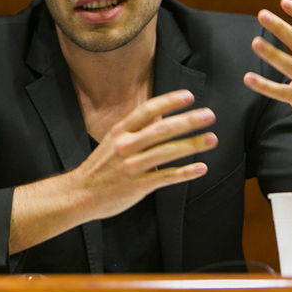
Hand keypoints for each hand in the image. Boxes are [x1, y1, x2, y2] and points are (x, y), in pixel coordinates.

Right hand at [9, 90, 216, 253]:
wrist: (80, 194)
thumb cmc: (99, 167)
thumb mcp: (112, 142)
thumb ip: (135, 131)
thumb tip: (162, 119)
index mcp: (119, 132)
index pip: (147, 111)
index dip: (169, 102)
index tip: (189, 96)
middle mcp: (125, 146)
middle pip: (161, 129)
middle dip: (188, 121)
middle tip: (209, 115)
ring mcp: (132, 166)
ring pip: (167, 152)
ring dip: (192, 144)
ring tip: (212, 138)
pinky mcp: (138, 186)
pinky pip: (165, 177)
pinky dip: (185, 172)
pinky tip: (201, 168)